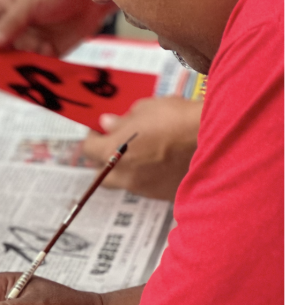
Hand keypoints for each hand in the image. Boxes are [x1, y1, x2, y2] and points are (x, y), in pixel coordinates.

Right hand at [0, 0, 114, 55]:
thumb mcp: (29, 1)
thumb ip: (9, 23)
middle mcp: (8, 27)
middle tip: (2, 65)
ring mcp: (25, 41)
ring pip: (13, 60)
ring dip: (22, 60)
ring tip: (37, 47)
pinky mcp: (43, 52)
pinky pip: (35, 65)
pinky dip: (39, 63)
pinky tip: (49, 49)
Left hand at [83, 97, 200, 200]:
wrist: (216, 138)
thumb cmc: (176, 118)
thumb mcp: (144, 109)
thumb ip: (122, 121)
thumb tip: (108, 124)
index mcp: (112, 152)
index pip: (88, 149)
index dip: (93, 137)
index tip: (102, 129)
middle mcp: (125, 175)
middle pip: (102, 174)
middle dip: (105, 160)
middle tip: (117, 145)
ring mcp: (146, 188)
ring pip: (126, 182)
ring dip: (128, 169)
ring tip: (146, 153)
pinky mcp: (166, 195)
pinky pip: (149, 187)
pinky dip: (151, 176)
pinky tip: (164, 162)